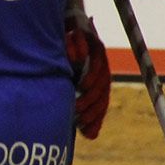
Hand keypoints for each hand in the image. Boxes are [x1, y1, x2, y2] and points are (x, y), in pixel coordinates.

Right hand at [66, 9, 110, 140]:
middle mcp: (101, 66)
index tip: (84, 129)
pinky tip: (72, 62)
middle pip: (102, 86)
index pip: (102, 101)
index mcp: (100, 81)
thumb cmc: (64, 64)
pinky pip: (87, 45)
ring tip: (78, 88)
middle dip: (91, 101)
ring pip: (99, 67)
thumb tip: (92, 136)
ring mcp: (95, 49)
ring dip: (89, 79)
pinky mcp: (86, 34)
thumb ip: (81, 108)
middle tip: (76, 110)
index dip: (96, 116)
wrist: (62, 29)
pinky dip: (80, 53)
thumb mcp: (70, 88)